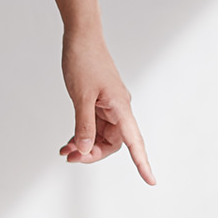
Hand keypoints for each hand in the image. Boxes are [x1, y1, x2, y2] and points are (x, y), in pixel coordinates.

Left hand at [60, 28, 155, 184]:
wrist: (81, 37)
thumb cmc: (84, 60)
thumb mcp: (81, 96)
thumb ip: (84, 125)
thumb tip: (86, 149)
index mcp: (120, 107)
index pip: (134, 142)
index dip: (142, 163)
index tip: (151, 181)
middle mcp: (119, 109)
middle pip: (114, 143)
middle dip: (93, 153)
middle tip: (72, 157)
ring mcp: (110, 106)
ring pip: (102, 137)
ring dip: (85, 146)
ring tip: (66, 151)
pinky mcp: (99, 103)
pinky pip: (94, 126)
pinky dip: (82, 135)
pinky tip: (68, 142)